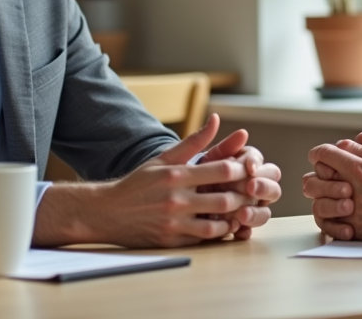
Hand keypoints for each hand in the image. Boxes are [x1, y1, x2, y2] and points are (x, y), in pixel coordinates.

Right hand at [84, 114, 257, 246]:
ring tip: (240, 211)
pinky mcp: (170, 241)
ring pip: (216, 225)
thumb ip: (193, 142)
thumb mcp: (164, 158)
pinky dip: (216, 234)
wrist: (108, 212)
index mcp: (176, 175)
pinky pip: (201, 240)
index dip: (242, 170)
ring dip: (232, 219)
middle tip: (253, 193)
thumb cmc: (139, 183)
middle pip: (224, 199)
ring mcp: (173, 223)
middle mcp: (176, 200)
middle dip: (243, 196)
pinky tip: (222, 226)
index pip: (222, 170)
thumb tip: (215, 120)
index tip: (250, 169)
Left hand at [198, 124, 282, 239]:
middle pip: (272, 186)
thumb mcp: (207, 159)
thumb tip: (243, 132)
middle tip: (251, 187)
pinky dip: (244, 230)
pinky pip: (249, 230)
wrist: (179, 195)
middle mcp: (254, 186)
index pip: (261, 162)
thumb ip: (226, 146)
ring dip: (256, 212)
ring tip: (242, 214)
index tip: (248, 167)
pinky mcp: (240, 225)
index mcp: (249, 166)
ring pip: (264, 211)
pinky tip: (237, 231)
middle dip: (264, 187)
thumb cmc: (195, 172)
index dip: (257, 164)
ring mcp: (249, 207)